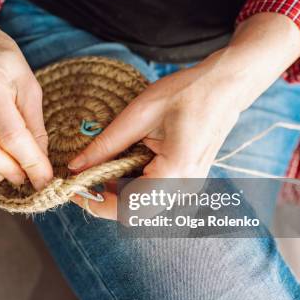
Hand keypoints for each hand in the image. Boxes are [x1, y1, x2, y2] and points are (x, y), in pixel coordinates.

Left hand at [68, 13, 299, 218]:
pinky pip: (155, 194)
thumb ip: (105, 145)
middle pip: (135, 213)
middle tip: (84, 175)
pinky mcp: (188, 181)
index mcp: (175, 172)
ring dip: (118, 192)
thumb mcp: (138, 114)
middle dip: (105, 199)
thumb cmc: (187, 92)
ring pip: (144, 206)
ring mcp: (190, 187)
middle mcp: (185, 188)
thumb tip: (75, 167)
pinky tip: (123, 163)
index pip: (128, 209)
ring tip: (102, 166)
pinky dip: (133, 185)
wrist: (226, 86)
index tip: (73, 190)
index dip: (96, 204)